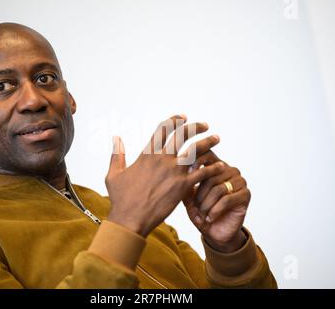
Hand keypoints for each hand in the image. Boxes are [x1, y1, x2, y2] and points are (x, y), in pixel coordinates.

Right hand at [105, 115, 222, 236]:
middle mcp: (162, 159)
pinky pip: (202, 173)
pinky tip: (220, 165)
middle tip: (204, 125)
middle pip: (182, 135)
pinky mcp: (182, 186)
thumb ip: (117, 154)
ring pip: (195, 150)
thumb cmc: (121, 199)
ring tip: (216, 138)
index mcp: (147, 154)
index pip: (163, 129)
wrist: (130, 219)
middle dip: (195, 127)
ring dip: (208, 142)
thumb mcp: (114, 174)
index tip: (182, 117)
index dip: (174, 120)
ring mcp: (173, 172)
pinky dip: (212, 167)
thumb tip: (116, 138)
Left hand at [183, 151, 249, 252]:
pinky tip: (209, 218)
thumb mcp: (189, 197)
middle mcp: (230, 170)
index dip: (196, 161)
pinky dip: (215, 210)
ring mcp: (239, 181)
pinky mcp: (245, 195)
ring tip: (201, 214)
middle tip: (194, 207)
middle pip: (210, 173)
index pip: (207, 154)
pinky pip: (226, 199)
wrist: (214, 232)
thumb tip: (178, 169)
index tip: (187, 173)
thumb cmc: (201, 212)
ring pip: (218, 188)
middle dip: (199, 193)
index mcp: (216, 166)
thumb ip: (185, 182)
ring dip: (206, 204)